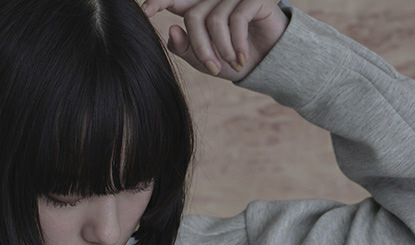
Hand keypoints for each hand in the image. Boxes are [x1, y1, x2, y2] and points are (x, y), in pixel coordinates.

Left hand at [140, 0, 288, 81]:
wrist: (270, 63)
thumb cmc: (235, 60)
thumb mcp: (206, 61)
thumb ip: (185, 49)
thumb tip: (172, 30)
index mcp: (201, 9)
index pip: (175, 0)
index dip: (158, 2)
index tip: (144, 11)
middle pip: (194, 16)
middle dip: (201, 47)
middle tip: (212, 68)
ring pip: (214, 20)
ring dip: (222, 49)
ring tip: (232, 63)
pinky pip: (236, 19)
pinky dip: (237, 44)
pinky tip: (242, 58)